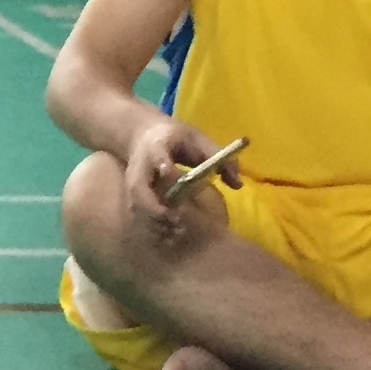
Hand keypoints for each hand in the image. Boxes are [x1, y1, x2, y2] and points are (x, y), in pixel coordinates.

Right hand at [120, 116, 227, 232]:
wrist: (143, 134)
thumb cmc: (176, 138)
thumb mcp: (198, 139)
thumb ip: (218, 157)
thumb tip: (238, 184)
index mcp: (157, 147)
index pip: (156, 156)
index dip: (162, 165)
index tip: (170, 172)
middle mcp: (140, 167)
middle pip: (139, 188)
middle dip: (154, 206)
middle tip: (176, 219)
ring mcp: (132, 182)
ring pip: (137, 205)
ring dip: (154, 221)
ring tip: (176, 232)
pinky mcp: (132, 195)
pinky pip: (139, 213)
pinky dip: (152, 225)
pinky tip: (169, 235)